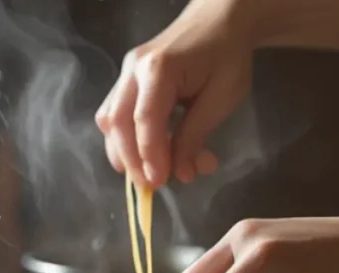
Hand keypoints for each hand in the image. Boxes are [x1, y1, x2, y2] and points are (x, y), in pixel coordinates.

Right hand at [95, 0, 255, 186]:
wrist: (221, 20)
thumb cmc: (227, 56)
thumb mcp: (221, 98)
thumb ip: (196, 135)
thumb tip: (180, 173)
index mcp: (159, 68)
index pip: (145, 120)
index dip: (150, 156)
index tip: (159, 183)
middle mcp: (134, 69)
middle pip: (117, 122)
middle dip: (131, 159)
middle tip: (151, 186)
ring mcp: (127, 73)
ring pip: (110, 120)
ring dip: (125, 152)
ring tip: (150, 173)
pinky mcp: (129, 80)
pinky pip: (116, 113)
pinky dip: (127, 139)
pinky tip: (148, 153)